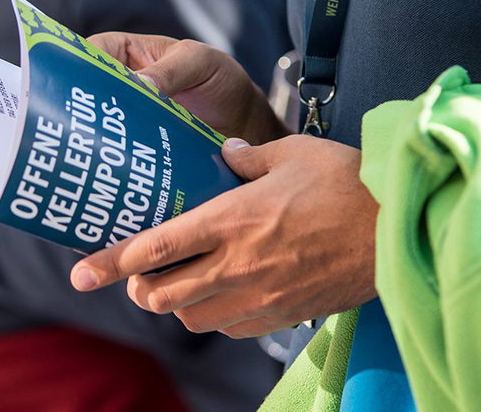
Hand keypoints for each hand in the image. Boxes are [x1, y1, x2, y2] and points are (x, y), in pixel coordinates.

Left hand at [70, 135, 377, 337]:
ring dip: (174, 303)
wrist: (398, 228)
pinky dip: (213, 317)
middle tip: (134, 273)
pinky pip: (229, 328)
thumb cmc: (346, 183)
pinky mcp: (282, 316)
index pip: (155, 247)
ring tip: (174, 284)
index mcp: (231, 219)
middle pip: (161, 294)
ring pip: (191, 318)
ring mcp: (259, 297)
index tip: (83, 269)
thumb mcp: (291, 152)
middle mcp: (237, 265)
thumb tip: (224, 152)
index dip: (112, 260)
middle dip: (137, 286)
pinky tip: (220, 296)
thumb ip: (247, 156)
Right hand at [88, 33, 289, 144]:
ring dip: (92, 140)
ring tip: (87, 155)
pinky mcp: (132, 148)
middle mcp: (116, 86)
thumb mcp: (199, 63)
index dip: (75, 68)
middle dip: (77, 110)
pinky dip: (110, 162)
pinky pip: (114, 153)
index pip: (89, 54)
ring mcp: (122, 119)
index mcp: (123, 53)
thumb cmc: (220, 81)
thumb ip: (171, 70)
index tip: (72, 88)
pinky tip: (106, 175)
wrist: (244, 125)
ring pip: (95, 127)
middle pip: (84, 95)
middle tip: (74, 128)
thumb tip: (139, 84)